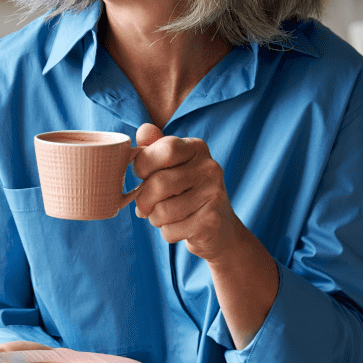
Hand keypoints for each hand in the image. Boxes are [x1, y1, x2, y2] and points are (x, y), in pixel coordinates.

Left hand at [131, 123, 246, 261]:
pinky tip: (178, 226)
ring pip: (162, 211)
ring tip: (162, 216)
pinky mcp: (211, 222)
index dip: (143, 165)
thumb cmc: (186, 191)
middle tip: (145, 205)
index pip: (164, 150)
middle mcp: (210, 168)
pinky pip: (170, 231)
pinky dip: (166, 232)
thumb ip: (155, 147)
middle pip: (159, 183)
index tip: (142, 175)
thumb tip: (143, 129)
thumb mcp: (172, 165)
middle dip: (143, 200)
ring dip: (154, 218)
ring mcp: (214, 195)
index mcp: (197, 148)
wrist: (219, 227)